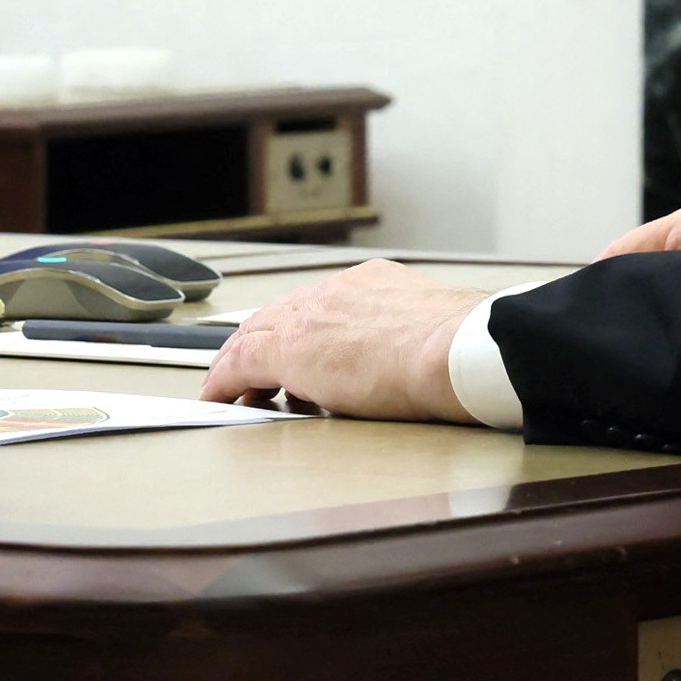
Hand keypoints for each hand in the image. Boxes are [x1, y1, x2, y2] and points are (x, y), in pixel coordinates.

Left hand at [197, 260, 485, 422]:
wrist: (456, 349)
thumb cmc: (463, 349)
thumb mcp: (436, 329)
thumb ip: (416, 336)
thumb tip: (421, 359)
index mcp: (374, 283)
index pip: (320, 304)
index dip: (300, 327)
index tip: (296, 349)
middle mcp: (336, 291)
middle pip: (280, 312)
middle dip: (260, 340)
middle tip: (248, 370)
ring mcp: (311, 316)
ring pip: (256, 333)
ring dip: (240, 360)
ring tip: (230, 388)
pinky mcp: (291, 350)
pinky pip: (243, 361)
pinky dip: (225, 379)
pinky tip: (218, 397)